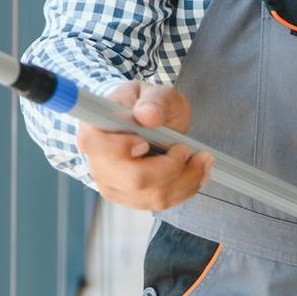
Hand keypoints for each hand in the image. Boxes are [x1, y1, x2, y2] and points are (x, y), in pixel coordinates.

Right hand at [76, 81, 213, 211]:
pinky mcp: (129, 198)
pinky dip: (184, 189)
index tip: (145, 142)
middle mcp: (97, 163)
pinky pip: (159, 203)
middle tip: (187, 149)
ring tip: (202, 160)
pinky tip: (195, 173)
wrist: (146, 121)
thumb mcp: (155, 92)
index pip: (97, 147)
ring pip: (152, 196)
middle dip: (171, 168)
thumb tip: (148, 114)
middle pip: (133, 179)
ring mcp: (112, 185)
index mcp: (94, 130)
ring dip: (185, 180)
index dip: (121, 148)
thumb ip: (154, 100)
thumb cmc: (146, 105)